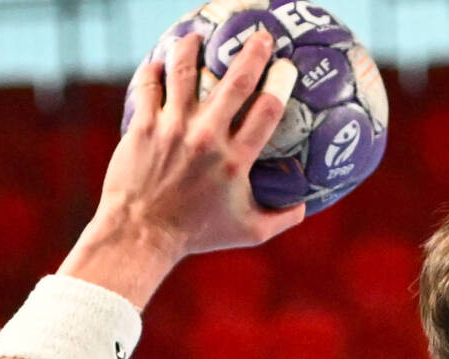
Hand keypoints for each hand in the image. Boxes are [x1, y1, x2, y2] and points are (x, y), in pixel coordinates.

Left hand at [71, 26, 303, 299]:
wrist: (142, 234)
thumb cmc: (198, 234)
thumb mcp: (249, 232)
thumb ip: (281, 218)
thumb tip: (305, 205)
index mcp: (236, 161)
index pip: (268, 110)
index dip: (281, 82)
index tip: (287, 65)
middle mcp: (207, 138)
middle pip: (235, 81)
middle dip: (251, 52)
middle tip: (260, 34)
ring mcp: (173, 128)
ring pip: (184, 71)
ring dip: (192, 47)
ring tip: (198, 36)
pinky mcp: (143, 126)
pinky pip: (149, 85)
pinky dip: (154, 69)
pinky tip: (160, 61)